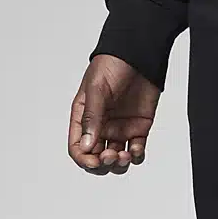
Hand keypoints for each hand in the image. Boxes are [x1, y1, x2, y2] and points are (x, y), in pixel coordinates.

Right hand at [69, 56, 159, 174]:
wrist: (139, 55)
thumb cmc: (113, 65)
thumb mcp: (97, 89)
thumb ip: (92, 117)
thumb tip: (87, 146)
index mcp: (84, 117)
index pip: (78, 147)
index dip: (84, 159)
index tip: (94, 161)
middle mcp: (100, 126)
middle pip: (97, 158)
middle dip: (103, 164)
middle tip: (111, 156)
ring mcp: (120, 128)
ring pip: (117, 158)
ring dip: (120, 163)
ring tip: (125, 155)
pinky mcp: (139, 128)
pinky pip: (137, 150)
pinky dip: (137, 155)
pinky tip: (136, 149)